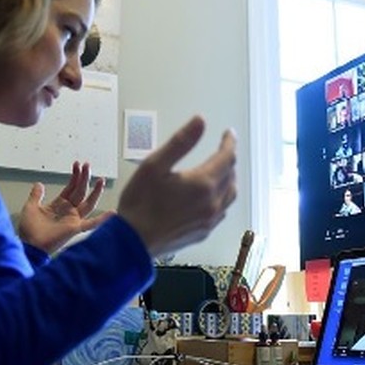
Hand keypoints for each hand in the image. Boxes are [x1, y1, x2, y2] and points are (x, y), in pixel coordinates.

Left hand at [17, 161, 113, 253]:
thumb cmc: (29, 230)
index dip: (75, 176)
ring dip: (95, 192)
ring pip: (88, 203)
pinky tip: (113, 213)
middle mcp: (69, 211)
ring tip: (100, 180)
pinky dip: (103, 219)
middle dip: (84, 178)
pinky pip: (92, 223)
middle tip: (87, 165)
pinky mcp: (75, 228)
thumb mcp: (31, 208)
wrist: (29, 245)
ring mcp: (73, 219)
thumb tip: (39, 184)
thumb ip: (36, 196)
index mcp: (59, 205)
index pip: (71, 187)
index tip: (77, 165)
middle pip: (81, 191)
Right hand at [118, 115, 236, 256]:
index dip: (229, 142)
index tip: (228, 134)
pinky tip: (212, 196)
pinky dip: (222, 198)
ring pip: (230, 195)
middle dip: (229, 159)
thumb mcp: (154, 165)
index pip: (227, 157)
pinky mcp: (203, 232)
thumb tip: (200, 122)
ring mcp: (209, 220)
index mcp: (203, 184)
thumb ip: (180, 142)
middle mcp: (212, 203)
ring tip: (221, 170)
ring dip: (229, 179)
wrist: (133, 243)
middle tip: (222, 149)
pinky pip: (222, 211)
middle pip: (231, 175)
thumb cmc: (139, 204)